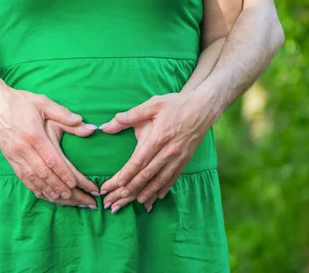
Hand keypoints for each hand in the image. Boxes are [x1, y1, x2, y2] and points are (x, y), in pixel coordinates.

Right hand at [0, 83, 98, 200]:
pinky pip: (23, 178)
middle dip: (61, 187)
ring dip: (49, 191)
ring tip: (65, 199)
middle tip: (77, 197)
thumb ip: (65, 115)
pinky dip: (35, 188)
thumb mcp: (43, 102)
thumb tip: (87, 126)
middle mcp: (23, 149)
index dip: (64, 174)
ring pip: (34, 179)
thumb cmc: (20, 102)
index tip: (76, 184)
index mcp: (34, 136)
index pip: (52, 160)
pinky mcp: (9, 159)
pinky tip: (45, 194)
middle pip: (45, 174)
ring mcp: (14, 156)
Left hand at [98, 90, 218, 212]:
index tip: (112, 185)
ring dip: (145, 193)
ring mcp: (178, 158)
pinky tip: (154, 198)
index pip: (138, 162)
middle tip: (114, 201)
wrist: (203, 108)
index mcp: (158, 138)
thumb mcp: (152, 105)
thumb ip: (128, 116)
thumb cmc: (175, 104)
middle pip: (146, 175)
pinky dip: (162, 189)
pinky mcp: (185, 160)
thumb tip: (105, 126)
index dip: (124, 175)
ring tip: (132, 204)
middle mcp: (168, 152)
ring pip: (159, 180)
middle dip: (129, 190)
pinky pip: (172, 179)